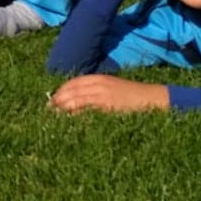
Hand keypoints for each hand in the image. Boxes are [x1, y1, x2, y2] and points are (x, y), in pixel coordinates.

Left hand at [48, 73, 168, 113]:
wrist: (153, 98)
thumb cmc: (133, 97)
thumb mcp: (112, 90)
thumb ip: (96, 94)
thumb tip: (77, 104)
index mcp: (99, 78)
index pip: (73, 82)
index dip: (61, 91)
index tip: (51, 100)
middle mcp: (99, 83)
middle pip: (71, 90)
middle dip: (58, 100)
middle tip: (47, 110)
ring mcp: (103, 94)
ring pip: (76, 99)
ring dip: (62, 108)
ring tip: (52, 117)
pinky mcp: (107, 105)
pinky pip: (87, 110)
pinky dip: (76, 115)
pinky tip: (68, 122)